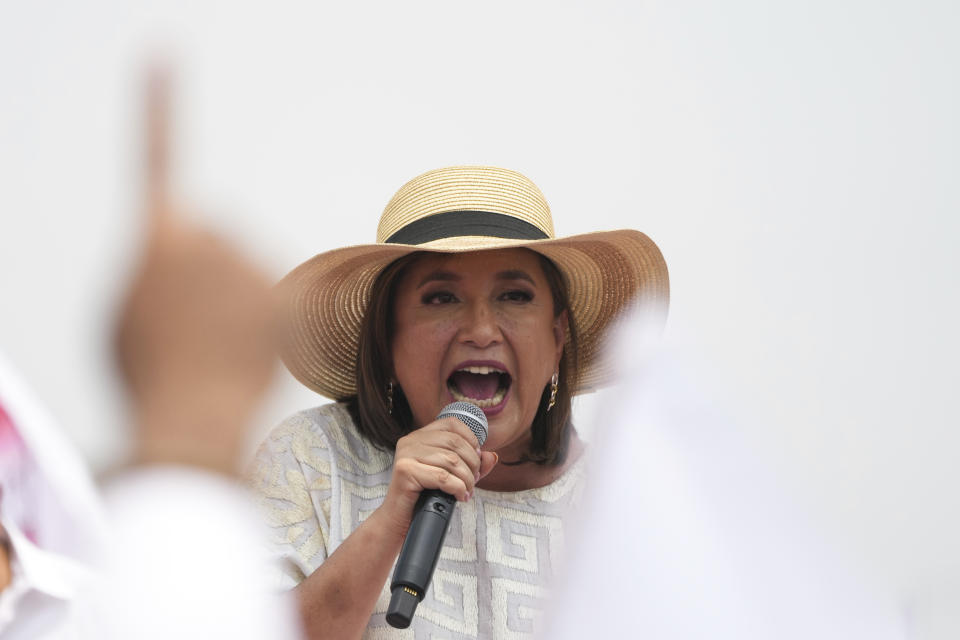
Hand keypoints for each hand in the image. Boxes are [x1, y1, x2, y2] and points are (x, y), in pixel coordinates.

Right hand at [113, 65, 275, 475]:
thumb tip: (180, 268)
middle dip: (207, 272)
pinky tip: (245, 345)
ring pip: (245, 268)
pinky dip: (262, 314)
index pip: (155, 157)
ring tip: (216, 341)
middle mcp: (209, 235)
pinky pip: (272, 292)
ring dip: (235, 298)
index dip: (157, 107)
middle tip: (191, 322)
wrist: (190, 415)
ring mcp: (251, 262)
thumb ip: (151, 273)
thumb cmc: (145, 369)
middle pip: (213, 238)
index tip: (161, 55)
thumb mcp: (123, 314)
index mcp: (157, 235)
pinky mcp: (284, 289)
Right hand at [378, 416, 498, 535]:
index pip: (452, 424)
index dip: (471, 439)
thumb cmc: (425, 497)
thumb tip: (492, 456)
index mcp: (420, 436)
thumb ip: (473, 465)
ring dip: (467, 479)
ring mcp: (406, 454)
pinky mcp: (405, 471)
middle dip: (472, 463)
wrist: (400, 521)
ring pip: (451, 460)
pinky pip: (442, 477)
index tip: (477, 459)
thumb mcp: (454, 477)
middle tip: (474, 481)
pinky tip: (460, 496)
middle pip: (455, 442)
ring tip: (467, 491)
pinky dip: (458, 488)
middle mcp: (411, 440)